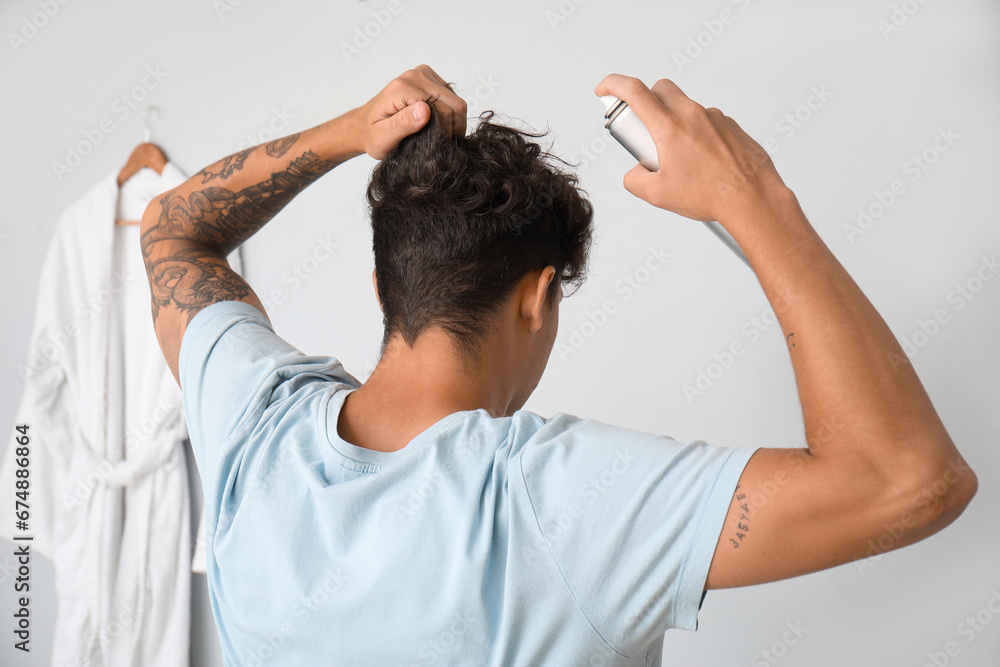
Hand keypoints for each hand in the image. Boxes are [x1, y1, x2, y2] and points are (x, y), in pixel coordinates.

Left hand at [352, 64, 467, 159]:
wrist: (365, 125)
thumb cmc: (372, 135)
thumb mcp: (383, 138)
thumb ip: (402, 124)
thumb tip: (425, 110)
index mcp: (403, 88)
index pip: (443, 109)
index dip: (446, 132)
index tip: (438, 146)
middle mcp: (414, 76)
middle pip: (454, 103)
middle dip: (453, 127)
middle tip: (441, 144)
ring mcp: (423, 74)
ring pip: (455, 101)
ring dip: (453, 121)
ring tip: (439, 136)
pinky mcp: (428, 77)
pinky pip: (451, 97)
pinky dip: (450, 114)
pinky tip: (438, 125)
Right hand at [594, 74, 787, 225]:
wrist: (752, 198)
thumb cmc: (710, 196)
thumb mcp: (658, 195)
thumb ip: (635, 180)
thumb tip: (635, 172)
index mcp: (669, 127)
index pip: (634, 91)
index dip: (613, 85)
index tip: (604, 90)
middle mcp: (692, 115)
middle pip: (661, 89)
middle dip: (646, 102)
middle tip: (645, 131)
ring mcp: (715, 118)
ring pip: (685, 108)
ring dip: (673, 123)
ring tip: (679, 159)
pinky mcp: (731, 126)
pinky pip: (706, 122)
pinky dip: (697, 135)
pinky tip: (702, 162)